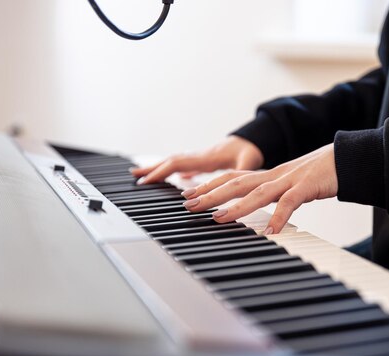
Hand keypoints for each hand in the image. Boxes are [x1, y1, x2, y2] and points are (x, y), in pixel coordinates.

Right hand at [131, 135, 263, 183]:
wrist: (255, 140)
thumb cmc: (251, 151)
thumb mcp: (248, 162)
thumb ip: (242, 171)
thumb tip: (237, 181)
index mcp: (205, 158)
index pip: (177, 164)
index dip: (160, 172)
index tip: (146, 182)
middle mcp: (199, 156)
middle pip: (170, 161)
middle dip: (151, 169)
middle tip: (133, 177)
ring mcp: (200, 158)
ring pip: (174, 162)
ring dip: (158, 168)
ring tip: (142, 175)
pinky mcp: (204, 161)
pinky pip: (184, 166)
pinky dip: (173, 171)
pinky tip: (172, 178)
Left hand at [182, 144, 337, 233]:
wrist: (349, 158)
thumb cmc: (321, 173)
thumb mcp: (292, 184)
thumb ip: (276, 195)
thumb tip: (264, 212)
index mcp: (269, 174)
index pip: (233, 177)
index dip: (210, 184)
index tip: (188, 193)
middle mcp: (275, 175)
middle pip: (236, 183)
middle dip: (211, 194)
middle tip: (189, 205)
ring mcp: (290, 179)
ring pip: (257, 192)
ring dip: (236, 206)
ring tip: (218, 218)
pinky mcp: (308, 186)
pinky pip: (290, 203)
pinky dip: (279, 217)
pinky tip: (270, 232)